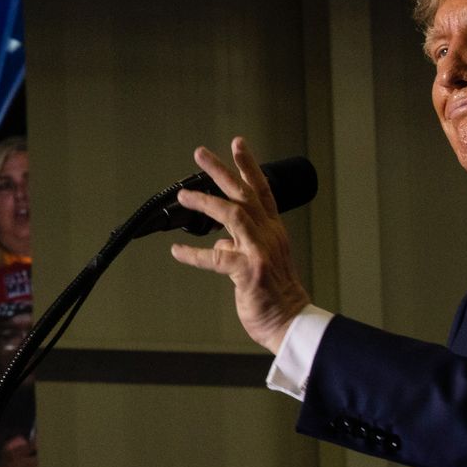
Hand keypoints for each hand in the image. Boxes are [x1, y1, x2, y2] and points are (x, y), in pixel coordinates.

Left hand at [168, 136, 308, 352]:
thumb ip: (239, 247)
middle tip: (201, 153)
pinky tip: (177, 251)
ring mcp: (260, 251)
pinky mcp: (248, 271)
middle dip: (222, 171)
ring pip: (232, 215)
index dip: (249, 166)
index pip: (261, 191)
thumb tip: (219, 243)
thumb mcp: (259, 263)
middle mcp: (268, 235)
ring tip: (183, 196)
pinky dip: (193, 254)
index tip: (237, 144)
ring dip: (206, 202)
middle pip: (244, 194)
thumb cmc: (274, 295)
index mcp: (272, 231)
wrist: (289, 321)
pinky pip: (216, 258)